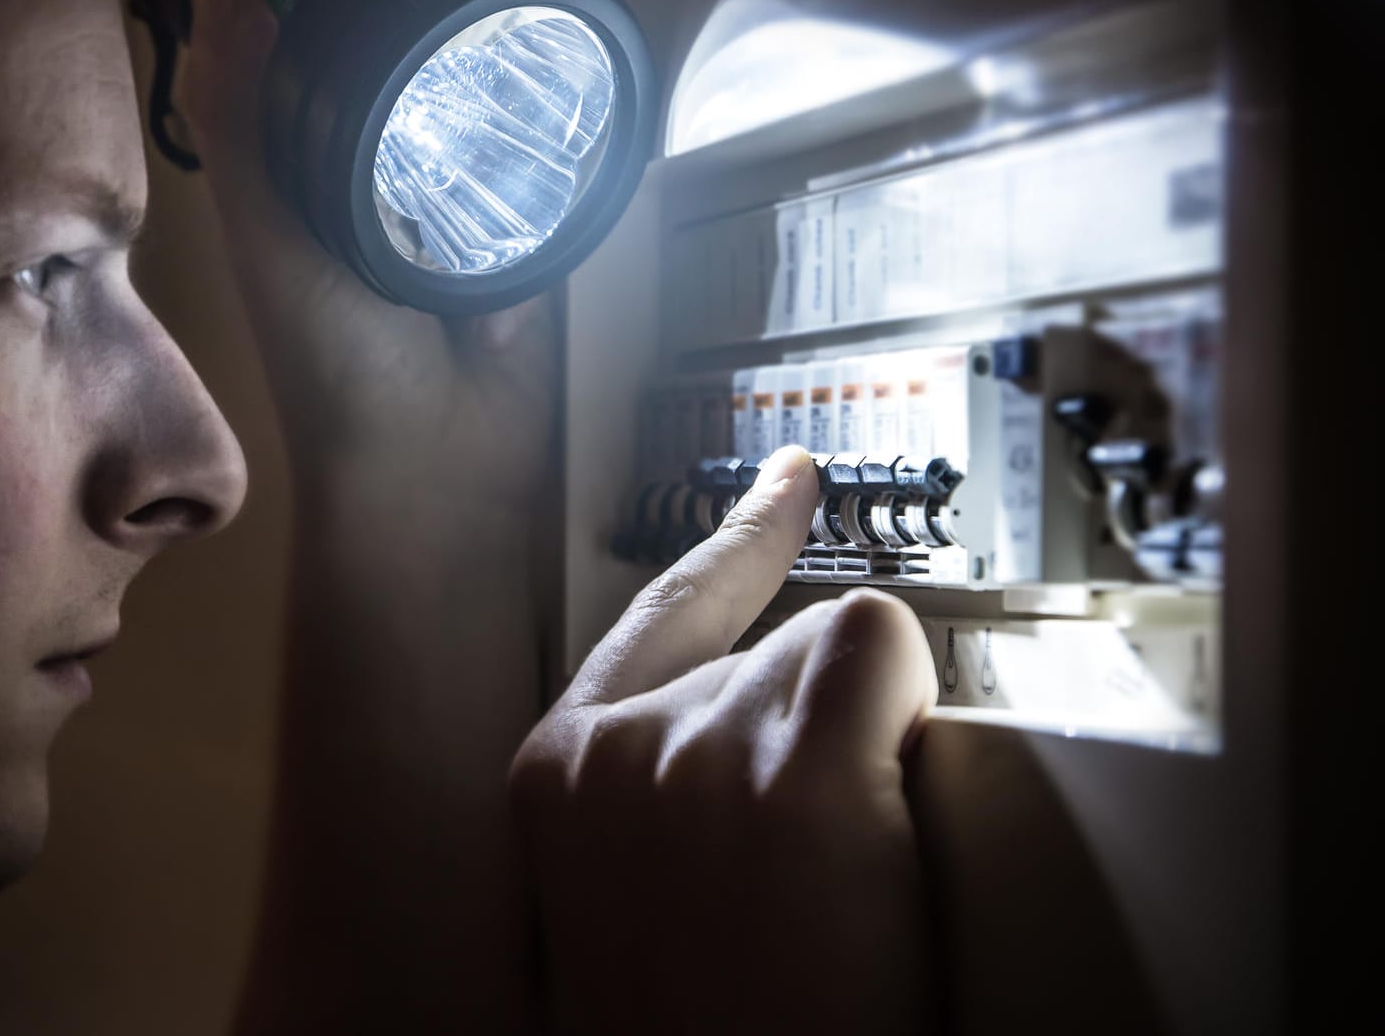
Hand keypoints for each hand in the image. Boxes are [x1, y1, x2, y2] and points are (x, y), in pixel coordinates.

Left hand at [175, 0, 556, 511]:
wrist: (443, 468)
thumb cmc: (334, 365)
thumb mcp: (271, 236)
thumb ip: (244, 120)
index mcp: (308, 171)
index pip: (316, 50)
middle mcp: (384, 177)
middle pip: (409, 65)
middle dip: (426, 18)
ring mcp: (465, 204)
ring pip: (481, 102)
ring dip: (495, 59)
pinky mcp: (535, 232)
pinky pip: (546, 158)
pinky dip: (553, 122)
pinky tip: (566, 61)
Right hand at [511, 446, 940, 1033]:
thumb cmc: (691, 1028)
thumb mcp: (624, 896)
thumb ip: (656, 787)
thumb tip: (755, 725)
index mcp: (556, 775)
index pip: (655, 608)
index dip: (735, 540)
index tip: (790, 478)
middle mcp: (618, 745)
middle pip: (768, 646)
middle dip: (815, 735)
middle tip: (814, 873)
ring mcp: (702, 750)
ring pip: (832, 656)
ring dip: (861, 751)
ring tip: (836, 888)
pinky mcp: (797, 767)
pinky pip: (882, 652)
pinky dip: (903, 717)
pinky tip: (875, 825)